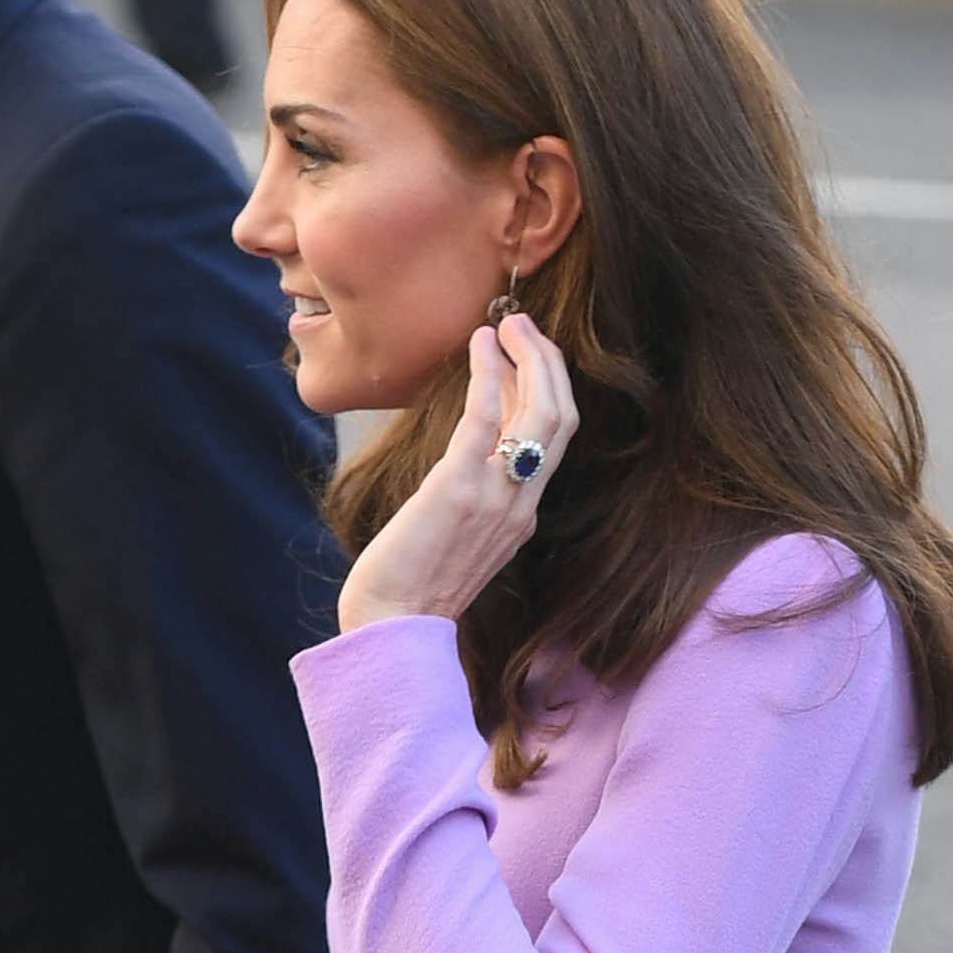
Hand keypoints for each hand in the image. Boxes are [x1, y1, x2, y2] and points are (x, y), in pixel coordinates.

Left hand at [335, 314, 579, 635]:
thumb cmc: (409, 587)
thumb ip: (474, 496)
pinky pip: (487, 417)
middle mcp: (520, 504)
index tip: (528, 354)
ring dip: (527, 357)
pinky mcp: (460, 487)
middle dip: (548, 362)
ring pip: (540, 412)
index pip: (555, 440)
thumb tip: (470, 448)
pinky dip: (488, 372)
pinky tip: (479, 345)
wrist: (392, 628)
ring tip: (505, 325)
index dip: (549, 387)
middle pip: (560, 418)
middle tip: (521, 325)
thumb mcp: (458, 538)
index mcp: (522, 516)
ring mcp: (495, 496)